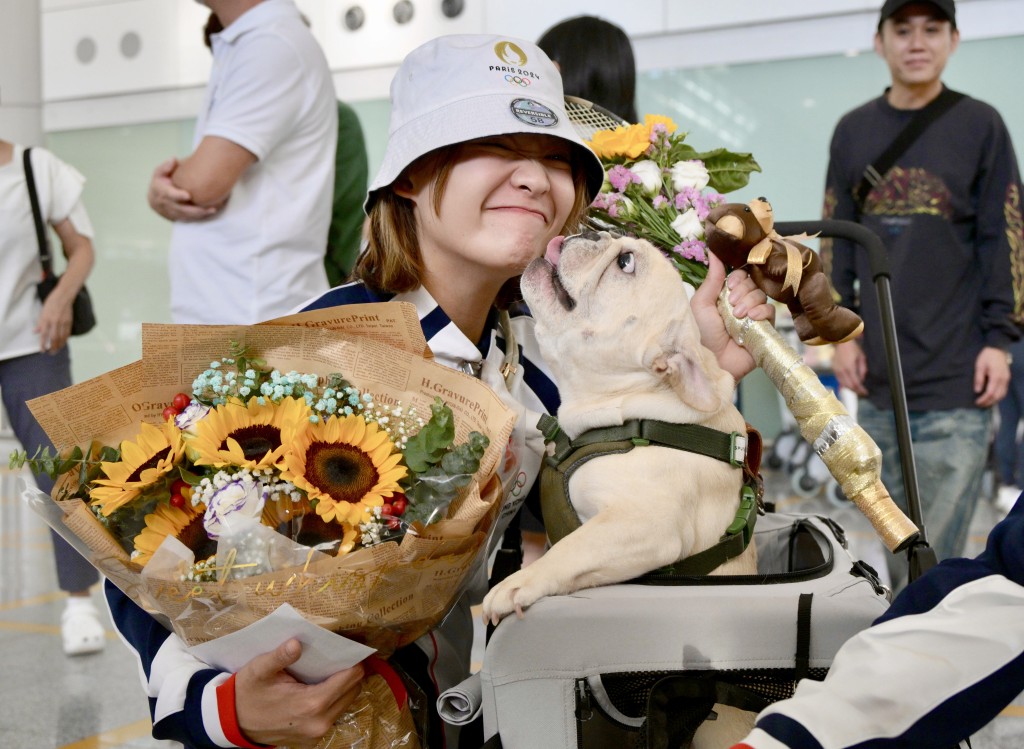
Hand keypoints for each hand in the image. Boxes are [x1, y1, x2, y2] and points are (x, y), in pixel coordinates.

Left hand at [34, 289, 72, 352]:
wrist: (64, 296)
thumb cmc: (51, 302)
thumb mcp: (42, 311)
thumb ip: (40, 322)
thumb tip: (35, 332)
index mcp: (47, 319)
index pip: (44, 335)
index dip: (43, 344)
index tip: (42, 350)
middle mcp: (55, 322)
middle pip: (54, 338)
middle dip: (52, 347)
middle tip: (50, 353)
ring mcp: (63, 322)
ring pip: (62, 337)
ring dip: (59, 345)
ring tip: (57, 350)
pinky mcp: (69, 322)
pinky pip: (67, 333)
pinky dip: (65, 339)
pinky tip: (63, 342)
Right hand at [147, 157, 218, 221]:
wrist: (154, 198)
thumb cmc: (160, 181)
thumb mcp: (160, 172)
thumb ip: (166, 166)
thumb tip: (174, 159)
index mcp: (160, 191)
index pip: (168, 194)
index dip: (177, 196)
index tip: (188, 196)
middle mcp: (164, 204)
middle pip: (180, 209)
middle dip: (194, 209)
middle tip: (209, 207)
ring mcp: (170, 213)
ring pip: (185, 216)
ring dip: (199, 215)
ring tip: (213, 210)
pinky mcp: (175, 218)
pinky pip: (187, 219)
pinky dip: (198, 217)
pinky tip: (209, 213)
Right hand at [234, 639, 364, 747]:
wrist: (232, 722)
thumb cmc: (247, 692)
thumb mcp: (259, 670)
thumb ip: (280, 656)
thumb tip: (296, 644)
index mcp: (311, 704)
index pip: (351, 678)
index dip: (354, 661)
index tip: (350, 647)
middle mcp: (319, 722)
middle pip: (353, 690)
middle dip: (350, 672)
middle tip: (340, 656)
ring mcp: (317, 734)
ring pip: (346, 703)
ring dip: (342, 687)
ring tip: (330, 671)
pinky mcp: (313, 740)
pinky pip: (333, 714)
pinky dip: (332, 700)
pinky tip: (319, 688)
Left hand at [691, 254, 774, 381]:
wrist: (709, 362)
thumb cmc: (699, 334)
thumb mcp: (701, 303)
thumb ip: (713, 277)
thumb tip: (714, 249)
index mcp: (724, 297)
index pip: (740, 277)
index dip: (738, 279)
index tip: (730, 286)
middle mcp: (740, 306)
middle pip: (753, 284)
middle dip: (743, 292)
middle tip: (731, 307)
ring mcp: (752, 319)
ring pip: (762, 297)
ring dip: (750, 303)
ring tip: (737, 317)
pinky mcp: (764, 332)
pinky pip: (771, 313)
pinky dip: (762, 312)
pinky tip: (752, 320)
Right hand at [832, 340, 867, 396]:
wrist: (841, 342)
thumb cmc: (853, 349)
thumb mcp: (862, 358)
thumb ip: (862, 370)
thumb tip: (862, 380)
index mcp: (850, 368)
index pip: (856, 383)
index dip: (861, 389)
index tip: (866, 393)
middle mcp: (842, 371)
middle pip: (849, 386)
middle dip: (856, 391)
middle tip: (862, 393)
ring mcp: (836, 370)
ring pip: (843, 384)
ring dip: (850, 388)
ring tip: (856, 390)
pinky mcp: (834, 369)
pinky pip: (839, 380)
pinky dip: (844, 384)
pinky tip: (849, 385)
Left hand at [974, 346, 1010, 406]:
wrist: (997, 349)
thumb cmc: (987, 357)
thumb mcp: (979, 366)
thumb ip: (979, 379)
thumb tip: (977, 391)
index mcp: (996, 376)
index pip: (990, 393)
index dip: (984, 399)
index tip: (977, 402)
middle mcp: (1003, 380)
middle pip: (997, 396)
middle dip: (988, 402)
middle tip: (979, 405)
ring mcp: (1007, 379)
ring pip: (1002, 395)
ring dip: (994, 401)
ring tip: (985, 403)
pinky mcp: (1007, 379)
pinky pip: (1004, 391)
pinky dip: (998, 396)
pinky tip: (992, 398)